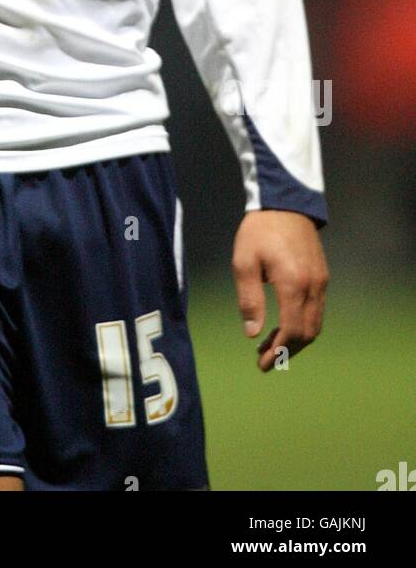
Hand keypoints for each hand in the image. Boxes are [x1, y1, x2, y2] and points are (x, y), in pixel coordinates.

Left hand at [231, 210, 328, 372]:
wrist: (285, 203)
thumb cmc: (259, 231)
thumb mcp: (244, 262)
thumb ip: (249, 299)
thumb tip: (252, 333)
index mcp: (292, 283)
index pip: (292, 331)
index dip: (279, 352)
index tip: (262, 364)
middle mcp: (312, 286)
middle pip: (307, 333)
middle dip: (287, 351)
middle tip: (264, 360)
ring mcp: (321, 282)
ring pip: (315, 324)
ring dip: (295, 340)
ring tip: (271, 346)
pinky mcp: (322, 277)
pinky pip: (317, 310)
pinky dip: (302, 325)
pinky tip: (283, 325)